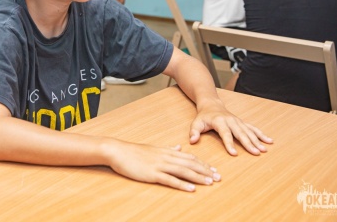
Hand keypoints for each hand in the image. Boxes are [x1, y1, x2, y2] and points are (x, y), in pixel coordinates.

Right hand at [105, 139, 220, 191]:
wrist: (118, 151)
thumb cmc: (134, 151)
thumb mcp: (153, 148)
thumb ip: (167, 148)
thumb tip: (179, 147)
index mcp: (166, 151)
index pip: (189, 157)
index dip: (202, 164)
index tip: (213, 169)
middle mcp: (166, 157)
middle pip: (190, 164)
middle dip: (205, 171)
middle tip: (218, 177)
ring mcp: (159, 165)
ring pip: (183, 171)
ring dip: (198, 177)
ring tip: (210, 182)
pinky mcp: (152, 173)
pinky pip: (170, 179)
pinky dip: (182, 184)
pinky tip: (191, 188)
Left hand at [190, 100, 272, 155]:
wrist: (212, 105)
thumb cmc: (203, 117)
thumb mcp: (196, 123)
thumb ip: (194, 132)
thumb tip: (192, 141)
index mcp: (219, 121)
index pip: (225, 134)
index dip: (229, 144)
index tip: (234, 153)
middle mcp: (231, 121)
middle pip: (240, 133)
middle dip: (248, 143)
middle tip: (256, 153)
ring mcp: (238, 121)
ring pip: (249, 131)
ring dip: (257, 140)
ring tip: (264, 150)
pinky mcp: (242, 123)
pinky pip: (253, 128)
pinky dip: (261, 134)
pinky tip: (269, 141)